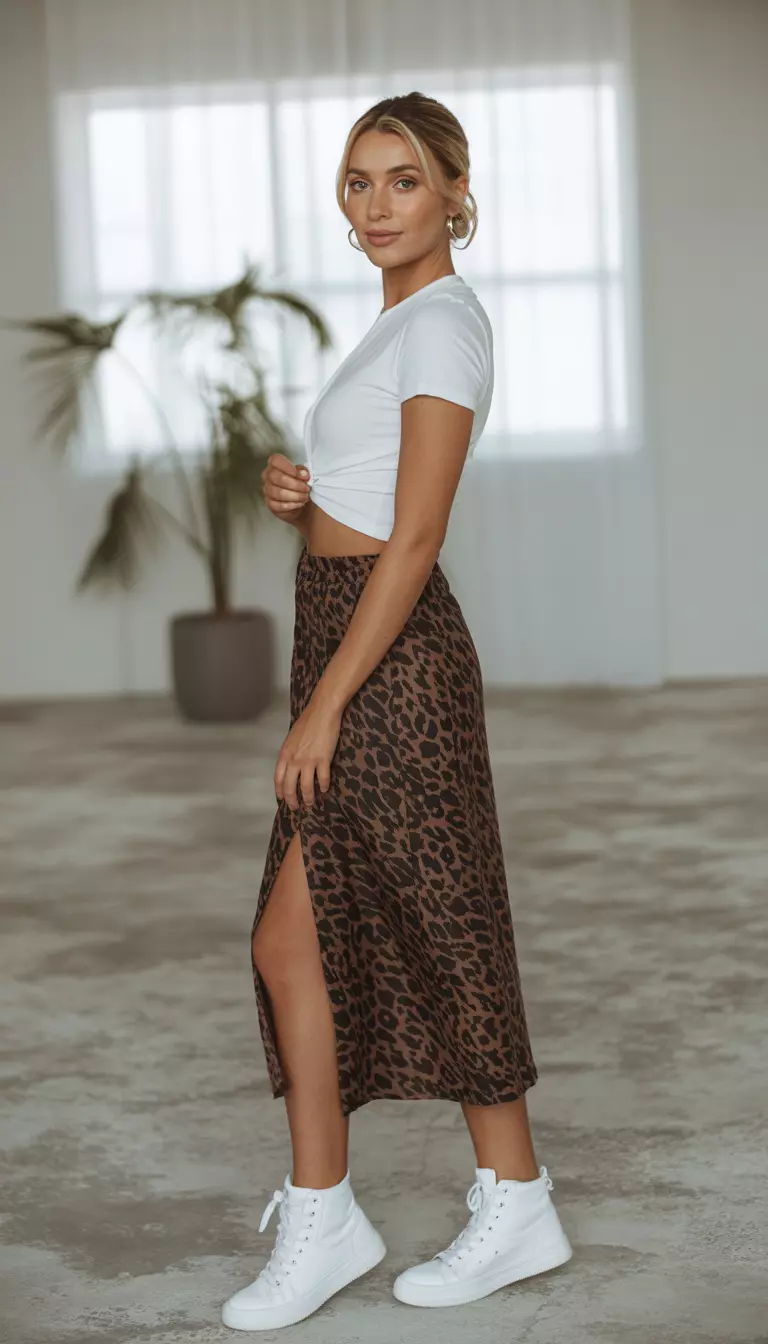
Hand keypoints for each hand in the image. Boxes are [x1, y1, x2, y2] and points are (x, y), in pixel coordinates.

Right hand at [262, 452, 310, 522]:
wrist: (301, 503)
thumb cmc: (300, 485)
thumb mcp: (304, 475)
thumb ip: (303, 472)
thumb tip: (303, 474)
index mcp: (275, 465)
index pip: (275, 460)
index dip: (288, 467)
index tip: (303, 476)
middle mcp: (267, 476)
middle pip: (276, 477)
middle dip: (295, 484)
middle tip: (306, 488)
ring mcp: (267, 490)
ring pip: (278, 492)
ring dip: (295, 495)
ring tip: (305, 497)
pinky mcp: (269, 504)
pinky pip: (278, 505)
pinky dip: (292, 505)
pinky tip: (300, 503)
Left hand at [275, 693, 342, 810]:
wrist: (322, 712)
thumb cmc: (307, 722)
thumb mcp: (291, 739)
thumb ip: (289, 754)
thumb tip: (290, 766)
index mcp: (284, 754)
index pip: (278, 779)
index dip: (280, 792)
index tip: (282, 799)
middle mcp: (294, 760)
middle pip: (290, 787)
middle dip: (292, 800)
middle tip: (296, 807)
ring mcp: (308, 761)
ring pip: (306, 787)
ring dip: (308, 798)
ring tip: (311, 803)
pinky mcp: (323, 760)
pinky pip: (322, 779)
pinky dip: (324, 786)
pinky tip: (325, 789)